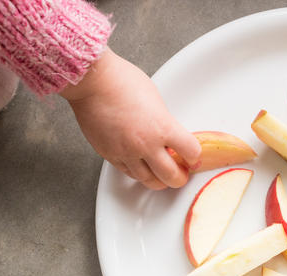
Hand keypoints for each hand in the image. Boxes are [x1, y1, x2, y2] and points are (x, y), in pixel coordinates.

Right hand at [60, 49, 199, 189]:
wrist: (92, 82)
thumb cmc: (122, 81)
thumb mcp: (156, 100)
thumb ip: (164, 122)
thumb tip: (169, 135)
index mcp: (163, 127)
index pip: (191, 152)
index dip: (194, 155)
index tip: (192, 154)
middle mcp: (146, 144)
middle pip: (172, 176)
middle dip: (180, 178)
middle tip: (181, 174)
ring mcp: (127, 152)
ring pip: (149, 180)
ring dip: (159, 181)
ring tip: (163, 177)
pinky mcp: (110, 154)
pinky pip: (128, 173)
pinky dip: (138, 174)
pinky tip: (142, 169)